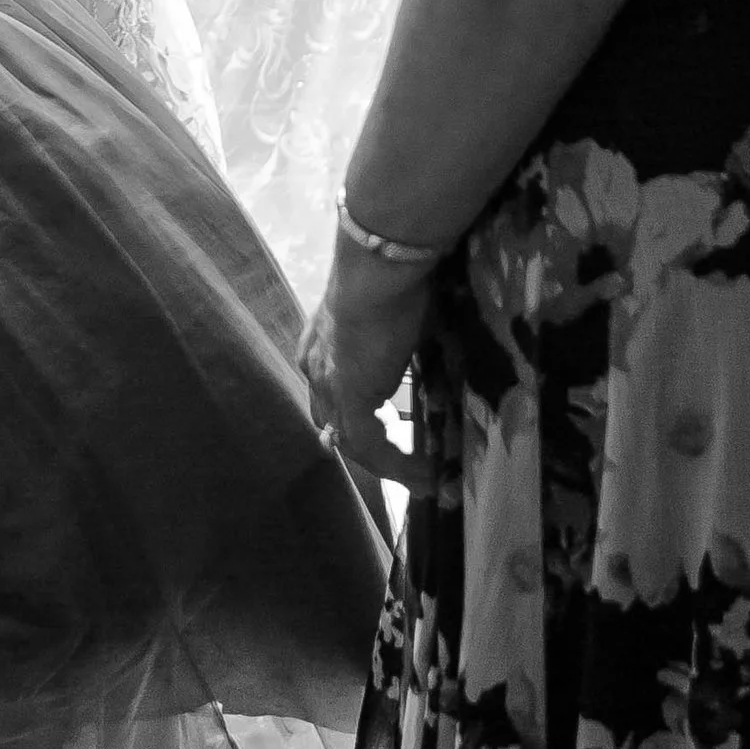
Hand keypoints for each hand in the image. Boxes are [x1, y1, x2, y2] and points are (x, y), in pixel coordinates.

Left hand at [299, 248, 437, 486]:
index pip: (333, 394)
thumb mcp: (399, 315)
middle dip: (371, 449)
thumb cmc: (394, 277)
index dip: (358, 415)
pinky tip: (428, 474)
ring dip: (392, 464)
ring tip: (426, 479)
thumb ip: (406, 341)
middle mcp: (317, 368)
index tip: (390, 428)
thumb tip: (433, 349)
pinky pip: (372, 447)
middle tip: (407, 467)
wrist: (377, 270)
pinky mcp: (348, 401)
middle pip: (338, 423)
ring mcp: (329, 387)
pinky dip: (400, 465)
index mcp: (321, 345)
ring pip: (355, 440)